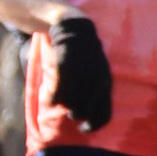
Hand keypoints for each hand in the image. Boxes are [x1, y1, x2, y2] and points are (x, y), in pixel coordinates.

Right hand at [43, 7, 114, 130]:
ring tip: (59, 104)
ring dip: (65, 106)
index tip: (84, 129)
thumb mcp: (96, 70)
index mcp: (105, 81)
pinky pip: (59, 88)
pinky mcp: (66, 63)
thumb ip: (95, 89)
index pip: (105, 113)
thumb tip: (89, 113)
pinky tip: (50, 100)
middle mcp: (96, 78)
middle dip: (77, 115)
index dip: (94, 125)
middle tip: (70, 115)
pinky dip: (54, 98)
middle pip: (86, 109)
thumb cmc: (83, 54)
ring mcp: (81, 72)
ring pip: (72, 100)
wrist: (73, 26)